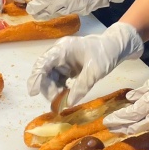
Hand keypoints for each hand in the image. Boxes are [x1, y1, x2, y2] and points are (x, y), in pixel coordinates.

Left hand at [26, 0, 127, 19]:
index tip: (29, 7)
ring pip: (55, 13)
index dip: (35, 5)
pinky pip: (65, 13)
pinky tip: (55, 11)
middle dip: (38, 12)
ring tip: (41, 13)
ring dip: (47, 14)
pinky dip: (58, 12)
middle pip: (47, 9)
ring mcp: (74, 6)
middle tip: (33, 12)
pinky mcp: (80, 11)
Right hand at [28, 23, 143, 105]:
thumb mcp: (96, 70)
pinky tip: (68, 95)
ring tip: (64, 100)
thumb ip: (82, 86)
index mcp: (63, 49)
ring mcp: (62, 60)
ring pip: (49, 78)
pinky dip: (60, 89)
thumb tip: (69, 103)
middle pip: (44, 72)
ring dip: (54, 90)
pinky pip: (57, 80)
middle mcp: (58, 54)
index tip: (33, 93)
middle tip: (58, 102)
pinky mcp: (66, 67)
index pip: (43, 63)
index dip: (36, 78)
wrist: (115, 46)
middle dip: (48, 88)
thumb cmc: (106, 53)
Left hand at [103, 61, 148, 135]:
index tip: (108, 121)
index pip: (133, 113)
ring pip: (147, 126)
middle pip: (137, 124)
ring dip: (133, 128)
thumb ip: (148, 87)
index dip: (120, 118)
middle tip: (110, 128)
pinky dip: (146, 125)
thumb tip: (132, 97)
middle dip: (122, 127)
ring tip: (121, 130)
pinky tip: (140, 124)